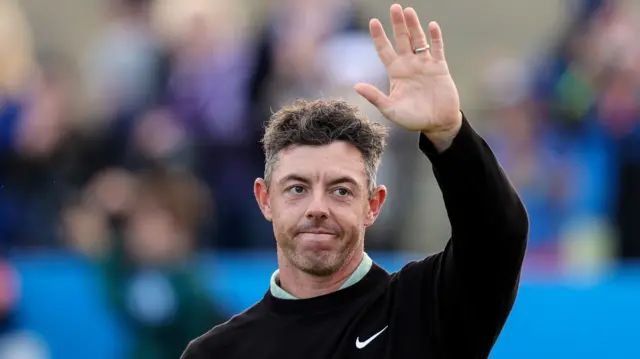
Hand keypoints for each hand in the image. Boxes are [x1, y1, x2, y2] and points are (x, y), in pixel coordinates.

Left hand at [355, 5, 461, 146]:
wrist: (437, 124)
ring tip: (408, 11)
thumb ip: (375, 97)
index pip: (385, 50)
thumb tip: (356, 86)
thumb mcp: (390, 109)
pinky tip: (432, 25)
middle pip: (402, 39)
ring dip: (414, 26)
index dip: (379, 36)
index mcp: (395, 73)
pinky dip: (435, 38)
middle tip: (394, 7)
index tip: (374, 22)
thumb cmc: (412, 119)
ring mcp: (425, 64)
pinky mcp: (440, 67)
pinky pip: (437, 49)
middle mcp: (409, 65)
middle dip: (397, 24)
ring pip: (418, 40)